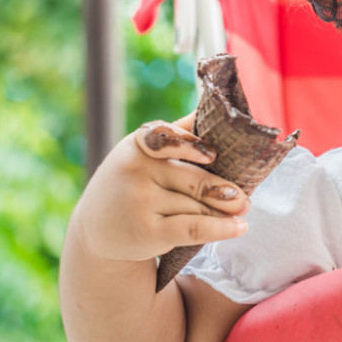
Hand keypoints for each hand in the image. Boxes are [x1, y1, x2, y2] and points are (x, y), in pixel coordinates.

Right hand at [73, 115, 249, 263]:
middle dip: (225, 191)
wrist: (96, 233)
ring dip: (225, 211)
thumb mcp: (143, 155)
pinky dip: (221, 229)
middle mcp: (135, 171)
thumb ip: (175, 134)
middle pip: (195, 180)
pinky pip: (194, 228)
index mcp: (138, 145)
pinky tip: (240, 228)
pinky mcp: (147, 232)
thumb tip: (210, 108)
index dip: (191, 147)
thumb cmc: (132, 186)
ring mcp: (139, 201)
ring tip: (242, 212)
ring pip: (198, 205)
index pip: (167, 139)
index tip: (213, 156)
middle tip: (244, 198)